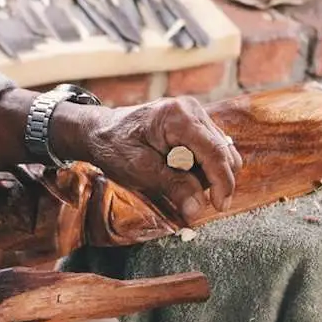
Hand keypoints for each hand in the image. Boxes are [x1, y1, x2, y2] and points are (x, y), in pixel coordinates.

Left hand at [54, 97, 242, 224]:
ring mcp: (194, 114)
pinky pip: (208, 150)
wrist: (99, 131)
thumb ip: (173, 188)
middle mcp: (192, 110)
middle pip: (223, 153)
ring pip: (219, 153)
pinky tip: (177, 171)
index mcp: (179, 116)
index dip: (222, 182)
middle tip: (188, 197)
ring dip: (204, 174)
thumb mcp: (140, 170)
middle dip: (211, 180)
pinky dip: (199, 167)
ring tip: (174, 179)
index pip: (215, 152)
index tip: (219, 206)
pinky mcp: (192, 123)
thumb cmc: (114, 146)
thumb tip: (198, 211)